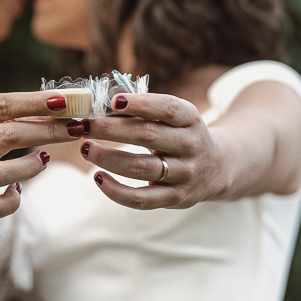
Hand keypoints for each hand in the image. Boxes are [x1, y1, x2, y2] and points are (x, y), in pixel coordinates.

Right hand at [0, 91, 77, 220]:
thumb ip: (19, 112)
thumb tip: (64, 107)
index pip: (4, 105)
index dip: (36, 103)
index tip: (65, 102)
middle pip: (9, 136)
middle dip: (48, 132)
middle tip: (76, 129)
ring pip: (1, 175)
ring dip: (31, 167)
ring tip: (45, 159)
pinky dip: (9, 203)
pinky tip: (17, 191)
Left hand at [80, 93, 226, 209]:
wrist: (217, 168)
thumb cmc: (180, 135)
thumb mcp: (174, 118)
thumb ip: (145, 111)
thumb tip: (103, 104)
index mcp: (191, 119)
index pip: (166, 108)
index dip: (140, 103)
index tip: (113, 101)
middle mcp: (190, 145)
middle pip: (147, 136)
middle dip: (110, 129)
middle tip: (84, 124)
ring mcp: (184, 174)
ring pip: (139, 167)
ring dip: (106, 157)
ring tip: (85, 148)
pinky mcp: (175, 198)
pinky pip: (141, 198)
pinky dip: (116, 190)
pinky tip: (98, 177)